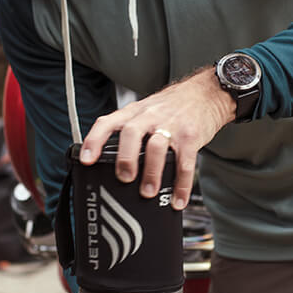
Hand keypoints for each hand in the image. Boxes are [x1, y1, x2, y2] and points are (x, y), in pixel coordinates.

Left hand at [79, 67, 233, 209]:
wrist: (206, 93)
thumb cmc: (172, 107)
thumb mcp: (146, 110)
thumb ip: (129, 130)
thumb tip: (108, 162)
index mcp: (134, 113)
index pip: (107, 122)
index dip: (94, 140)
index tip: (86, 160)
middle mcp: (150, 117)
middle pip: (131, 133)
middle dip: (125, 158)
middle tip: (124, 178)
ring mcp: (172, 126)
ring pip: (156, 147)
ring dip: (151, 172)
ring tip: (148, 192)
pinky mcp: (191, 137)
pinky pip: (185, 163)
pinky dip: (181, 185)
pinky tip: (177, 199)